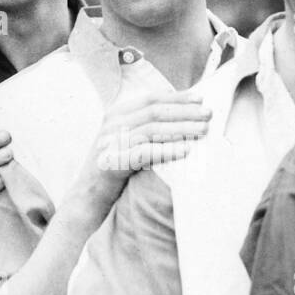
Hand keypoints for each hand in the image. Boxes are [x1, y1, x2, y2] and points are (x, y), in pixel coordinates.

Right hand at [80, 83, 210, 210]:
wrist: (86, 197)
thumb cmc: (113, 170)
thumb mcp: (126, 141)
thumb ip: (146, 127)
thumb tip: (181, 117)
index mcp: (116, 113)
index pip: (151, 99)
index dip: (177, 97)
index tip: (200, 99)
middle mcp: (112, 124)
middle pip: (154, 112)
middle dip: (184, 111)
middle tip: (208, 115)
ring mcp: (110, 142)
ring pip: (152, 129)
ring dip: (181, 129)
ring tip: (203, 131)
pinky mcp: (111, 163)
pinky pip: (144, 152)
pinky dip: (167, 150)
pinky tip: (185, 151)